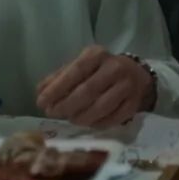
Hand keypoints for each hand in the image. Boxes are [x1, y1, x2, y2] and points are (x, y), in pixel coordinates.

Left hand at [36, 45, 153, 128]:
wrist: (137, 76)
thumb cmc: (101, 71)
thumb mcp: (82, 66)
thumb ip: (60, 77)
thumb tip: (40, 91)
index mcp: (97, 55)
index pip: (75, 71)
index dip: (57, 88)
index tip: (41, 102)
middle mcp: (114, 68)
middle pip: (87, 91)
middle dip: (66, 105)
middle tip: (52, 113)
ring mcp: (126, 87)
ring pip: (100, 107)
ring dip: (80, 117)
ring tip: (70, 119)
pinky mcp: (134, 104)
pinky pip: (111, 119)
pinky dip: (96, 124)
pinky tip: (87, 123)